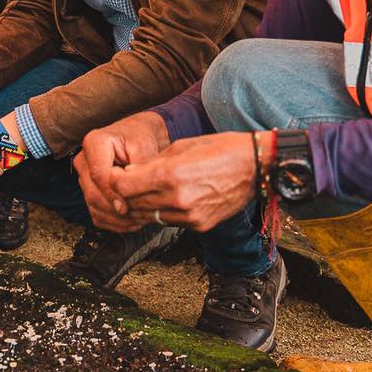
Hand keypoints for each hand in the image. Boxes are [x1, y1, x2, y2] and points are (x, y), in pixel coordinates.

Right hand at [73, 112, 170, 232]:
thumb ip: (137, 172)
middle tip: (138, 217)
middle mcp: (84, 159)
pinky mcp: (89, 189)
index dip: (113, 194)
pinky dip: (112, 221)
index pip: (99, 175)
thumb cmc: (143, 138)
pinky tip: (131, 221)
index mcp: (94, 143)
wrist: (140, 136)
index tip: (128, 207)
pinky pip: (95, 211)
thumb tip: (131, 199)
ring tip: (138, 220)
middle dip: (115, 210)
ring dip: (115, 219)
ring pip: (93, 205)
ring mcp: (84, 175)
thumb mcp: (145, 148)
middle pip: (93, 193)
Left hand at [111, 132, 256, 233]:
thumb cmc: (219, 148)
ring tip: (147, 191)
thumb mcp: (181, 146)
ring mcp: (189, 215)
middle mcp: (177, 198)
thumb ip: (152, 163)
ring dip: (143, 205)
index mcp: (170, 174)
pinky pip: (169, 221)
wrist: (255, 166)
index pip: (124, 187)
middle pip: (133, 204)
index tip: (117, 175)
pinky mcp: (199, 225)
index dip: (116, 182)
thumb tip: (129, 174)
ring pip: (149, 216)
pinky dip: (163, 212)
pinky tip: (167, 199)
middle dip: (126, 194)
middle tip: (127, 184)